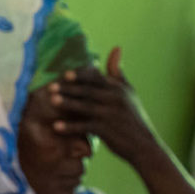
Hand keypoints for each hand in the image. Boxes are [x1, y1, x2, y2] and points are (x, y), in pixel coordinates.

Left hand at [48, 47, 167, 171]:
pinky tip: (56, 126)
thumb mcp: (128, 92)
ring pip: (85, 107)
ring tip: (52, 101)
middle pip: (88, 91)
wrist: (143, 144)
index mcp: (117, 88)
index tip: (66, 73)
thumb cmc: (133, 117)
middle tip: (51, 86)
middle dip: (69, 88)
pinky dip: (70, 127)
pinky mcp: (106, 130)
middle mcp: (114, 99)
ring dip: (68, 104)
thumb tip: (116, 48)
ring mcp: (110, 114)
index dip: (81, 76)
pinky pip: (85, 127)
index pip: (96, 78)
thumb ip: (117, 72)